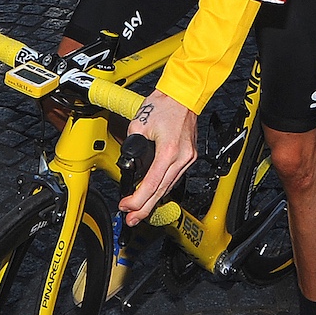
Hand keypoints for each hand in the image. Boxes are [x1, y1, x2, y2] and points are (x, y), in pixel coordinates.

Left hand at [119, 90, 196, 224]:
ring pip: (169, 186)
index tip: (126, 206)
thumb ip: (131, 146)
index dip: (137, 199)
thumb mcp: (139, 125)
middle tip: (131, 220)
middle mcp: (181, 158)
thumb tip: (129, 161)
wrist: (183, 94)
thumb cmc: (164, 104)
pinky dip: (163, 187)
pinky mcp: (190, 156)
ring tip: (140, 212)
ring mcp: (188, 158)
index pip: (151, 184)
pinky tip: (155, 195)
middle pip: (161, 191)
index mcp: (168, 151)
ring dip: (154, 200)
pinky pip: (174, 177)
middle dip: (144, 208)